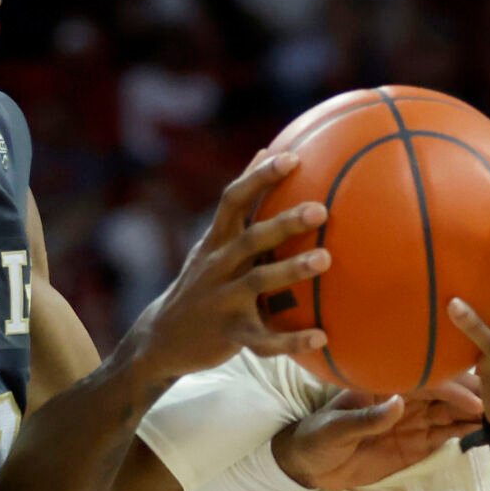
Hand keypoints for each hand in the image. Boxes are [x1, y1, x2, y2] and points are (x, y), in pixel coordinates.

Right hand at [131, 152, 329, 381]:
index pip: (233, 200)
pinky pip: (262, 339)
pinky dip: (290, 340)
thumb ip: (239, 204)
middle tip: (320, 210)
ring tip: (326, 259)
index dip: (260, 177)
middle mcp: (217, 266)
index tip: (292, 158)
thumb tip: (265, 150)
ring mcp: (222, 300)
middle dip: (283, 223)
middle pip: (250, 238)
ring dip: (291, 270)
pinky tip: (321, 337)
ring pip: (257, 282)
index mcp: (216, 241)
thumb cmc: (203, 281)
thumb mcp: (213, 242)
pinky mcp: (229, 334)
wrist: (162, 339)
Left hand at [272, 375, 483, 489]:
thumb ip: (366, 418)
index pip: (425, 383)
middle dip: (473, 395)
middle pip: (445, 393)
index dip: (451, 390)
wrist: (308, 465)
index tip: (473, 400)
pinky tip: (487, 430)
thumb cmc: (316, 438)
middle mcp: (405, 399)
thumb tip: (398, 404)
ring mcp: (412, 422)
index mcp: (385, 385)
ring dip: (474, 414)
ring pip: (450, 414)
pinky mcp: (415, 444)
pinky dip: (465, 432)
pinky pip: (445, 435)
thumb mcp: (334, 428)